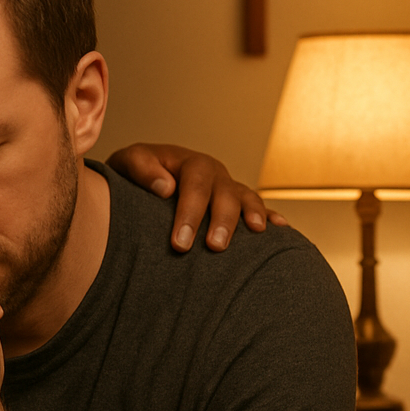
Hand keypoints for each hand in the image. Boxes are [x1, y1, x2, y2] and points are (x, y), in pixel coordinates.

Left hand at [106, 143, 286, 251]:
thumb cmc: (135, 174)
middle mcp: (213, 173)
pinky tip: (280, 228)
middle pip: (225, 193)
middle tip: (215, 247)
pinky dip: (269, 215)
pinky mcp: (236, 202)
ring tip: (256, 232)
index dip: (190, 213)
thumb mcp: (129, 164)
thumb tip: (166, 187)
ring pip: (245, 198)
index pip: (194, 185)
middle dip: (222, 221)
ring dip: (252, 215)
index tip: (180, 243)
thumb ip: (141, 169)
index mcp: (189, 163)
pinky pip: (257, 207)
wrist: (141, 179)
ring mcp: (228, 187)